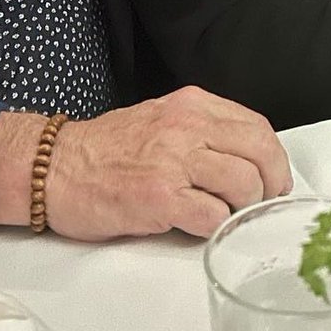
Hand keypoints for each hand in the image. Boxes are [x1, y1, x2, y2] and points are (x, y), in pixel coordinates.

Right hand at [46, 86, 291, 239]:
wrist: (58, 166)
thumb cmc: (107, 147)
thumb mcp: (163, 117)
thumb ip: (203, 129)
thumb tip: (246, 156)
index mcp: (193, 105)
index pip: (256, 126)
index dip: (273, 157)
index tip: (273, 177)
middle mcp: (189, 126)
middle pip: (260, 152)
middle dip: (271, 182)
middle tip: (262, 200)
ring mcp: (176, 161)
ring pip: (244, 184)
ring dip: (244, 207)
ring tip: (228, 214)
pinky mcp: (161, 198)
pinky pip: (213, 216)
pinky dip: (217, 226)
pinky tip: (202, 225)